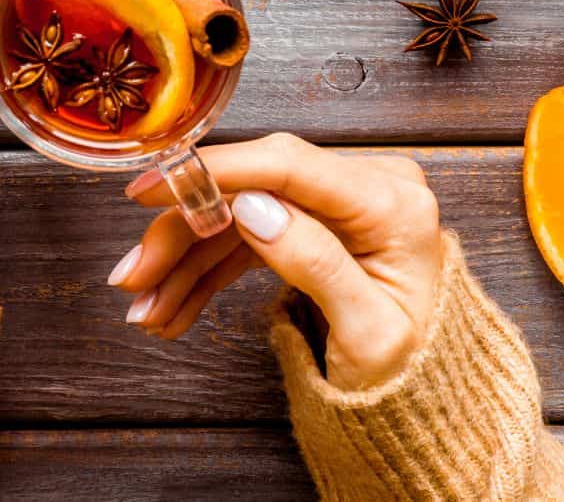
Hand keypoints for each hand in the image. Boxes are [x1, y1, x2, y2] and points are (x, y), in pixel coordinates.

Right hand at [114, 134, 442, 389]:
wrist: (430, 396)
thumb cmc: (414, 369)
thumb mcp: (371, 332)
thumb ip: (316, 263)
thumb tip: (253, 206)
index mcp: (390, 201)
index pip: (287, 166)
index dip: (213, 170)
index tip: (152, 188)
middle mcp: (364, 187)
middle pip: (250, 190)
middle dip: (182, 235)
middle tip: (134, 278)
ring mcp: (337, 204)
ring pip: (235, 217)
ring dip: (183, 263)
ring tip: (145, 310)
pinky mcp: (313, 223)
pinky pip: (245, 239)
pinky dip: (203, 272)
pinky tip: (170, 305)